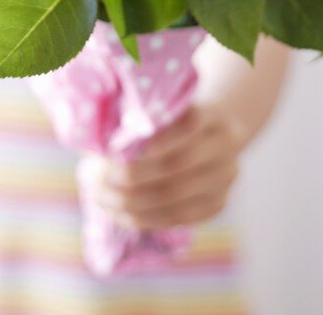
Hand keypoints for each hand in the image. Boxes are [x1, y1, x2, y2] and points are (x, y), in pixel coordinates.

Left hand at [88, 100, 246, 230]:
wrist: (219, 129)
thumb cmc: (178, 115)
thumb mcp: (170, 105)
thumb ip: (145, 118)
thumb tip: (97, 143)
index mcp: (214, 116)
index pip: (187, 126)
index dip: (154, 141)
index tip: (116, 150)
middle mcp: (225, 148)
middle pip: (176, 167)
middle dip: (132, 177)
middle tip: (99, 179)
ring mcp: (225, 179)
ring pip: (174, 198)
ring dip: (131, 203)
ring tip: (101, 199)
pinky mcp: (217, 204)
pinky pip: (177, 218)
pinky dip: (143, 218)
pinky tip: (118, 214)